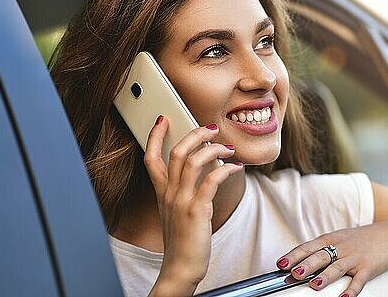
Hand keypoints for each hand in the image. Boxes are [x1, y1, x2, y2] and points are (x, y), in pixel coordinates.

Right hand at [145, 117, 243, 296]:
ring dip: (214, 149)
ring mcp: (182, 201)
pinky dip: (226, 169)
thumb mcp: (174, 212)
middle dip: (194, 134)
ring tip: (229, 148)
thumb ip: (180, 191)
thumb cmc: (182, 240)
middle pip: (176, 152)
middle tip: (210, 128)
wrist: (180, 268)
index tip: (163, 119)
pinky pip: (211, 180)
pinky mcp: (197, 210)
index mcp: (162, 192)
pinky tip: (236, 168)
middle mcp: (169, 193)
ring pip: (193, 161)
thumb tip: (198, 171)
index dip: (155, 136)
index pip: (151, 158)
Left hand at [276, 222, 387, 296]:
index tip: (280, 264)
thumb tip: (300, 261)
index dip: (293, 255)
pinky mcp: (368, 268)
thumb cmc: (361, 239)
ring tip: (314, 285)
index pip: (308, 247)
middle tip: (293, 273)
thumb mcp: (339, 238)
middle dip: (306, 265)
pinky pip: (359, 280)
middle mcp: (341, 247)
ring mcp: (354, 258)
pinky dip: (351, 289)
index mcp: (331, 239)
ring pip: (337, 268)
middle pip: (320, 256)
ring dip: (325, 277)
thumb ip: (321, 249)